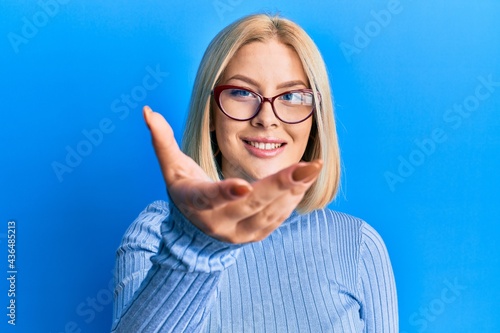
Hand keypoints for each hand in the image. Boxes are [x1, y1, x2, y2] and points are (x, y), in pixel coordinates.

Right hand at [143, 106, 321, 243]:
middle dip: (279, 185)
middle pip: (251, 205)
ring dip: (293, 190)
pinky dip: (292, 198)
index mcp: (195, 203)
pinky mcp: (256, 235)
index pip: (209, 198)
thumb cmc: (186, 190)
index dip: (225, 193)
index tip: (243, 186)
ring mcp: (239, 233)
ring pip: (269, 213)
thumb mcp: (172, 168)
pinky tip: (305, 179)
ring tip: (313, 168)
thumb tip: (147, 110)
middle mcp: (218, 223)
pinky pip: (277, 218)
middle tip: (307, 167)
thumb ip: (162, 141)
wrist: (196, 232)